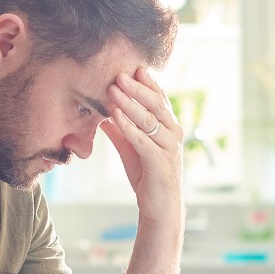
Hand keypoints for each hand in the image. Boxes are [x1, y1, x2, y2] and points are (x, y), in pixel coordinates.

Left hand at [101, 67, 183, 225]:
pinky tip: (115, 116)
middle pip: (155, 104)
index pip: (159, 99)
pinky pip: (143, 140)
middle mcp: (173, 133)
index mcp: (169, 126)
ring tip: (114, 89)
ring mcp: (169, 147)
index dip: (147, 83)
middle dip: (137, 88)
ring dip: (130, 103)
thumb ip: (119, 129)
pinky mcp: (160, 162)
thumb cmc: (147, 175)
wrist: (159, 206)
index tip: (132, 67)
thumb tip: (101, 112)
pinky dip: (128, 127)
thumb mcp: (131, 147)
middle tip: (119, 73)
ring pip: (149, 120)